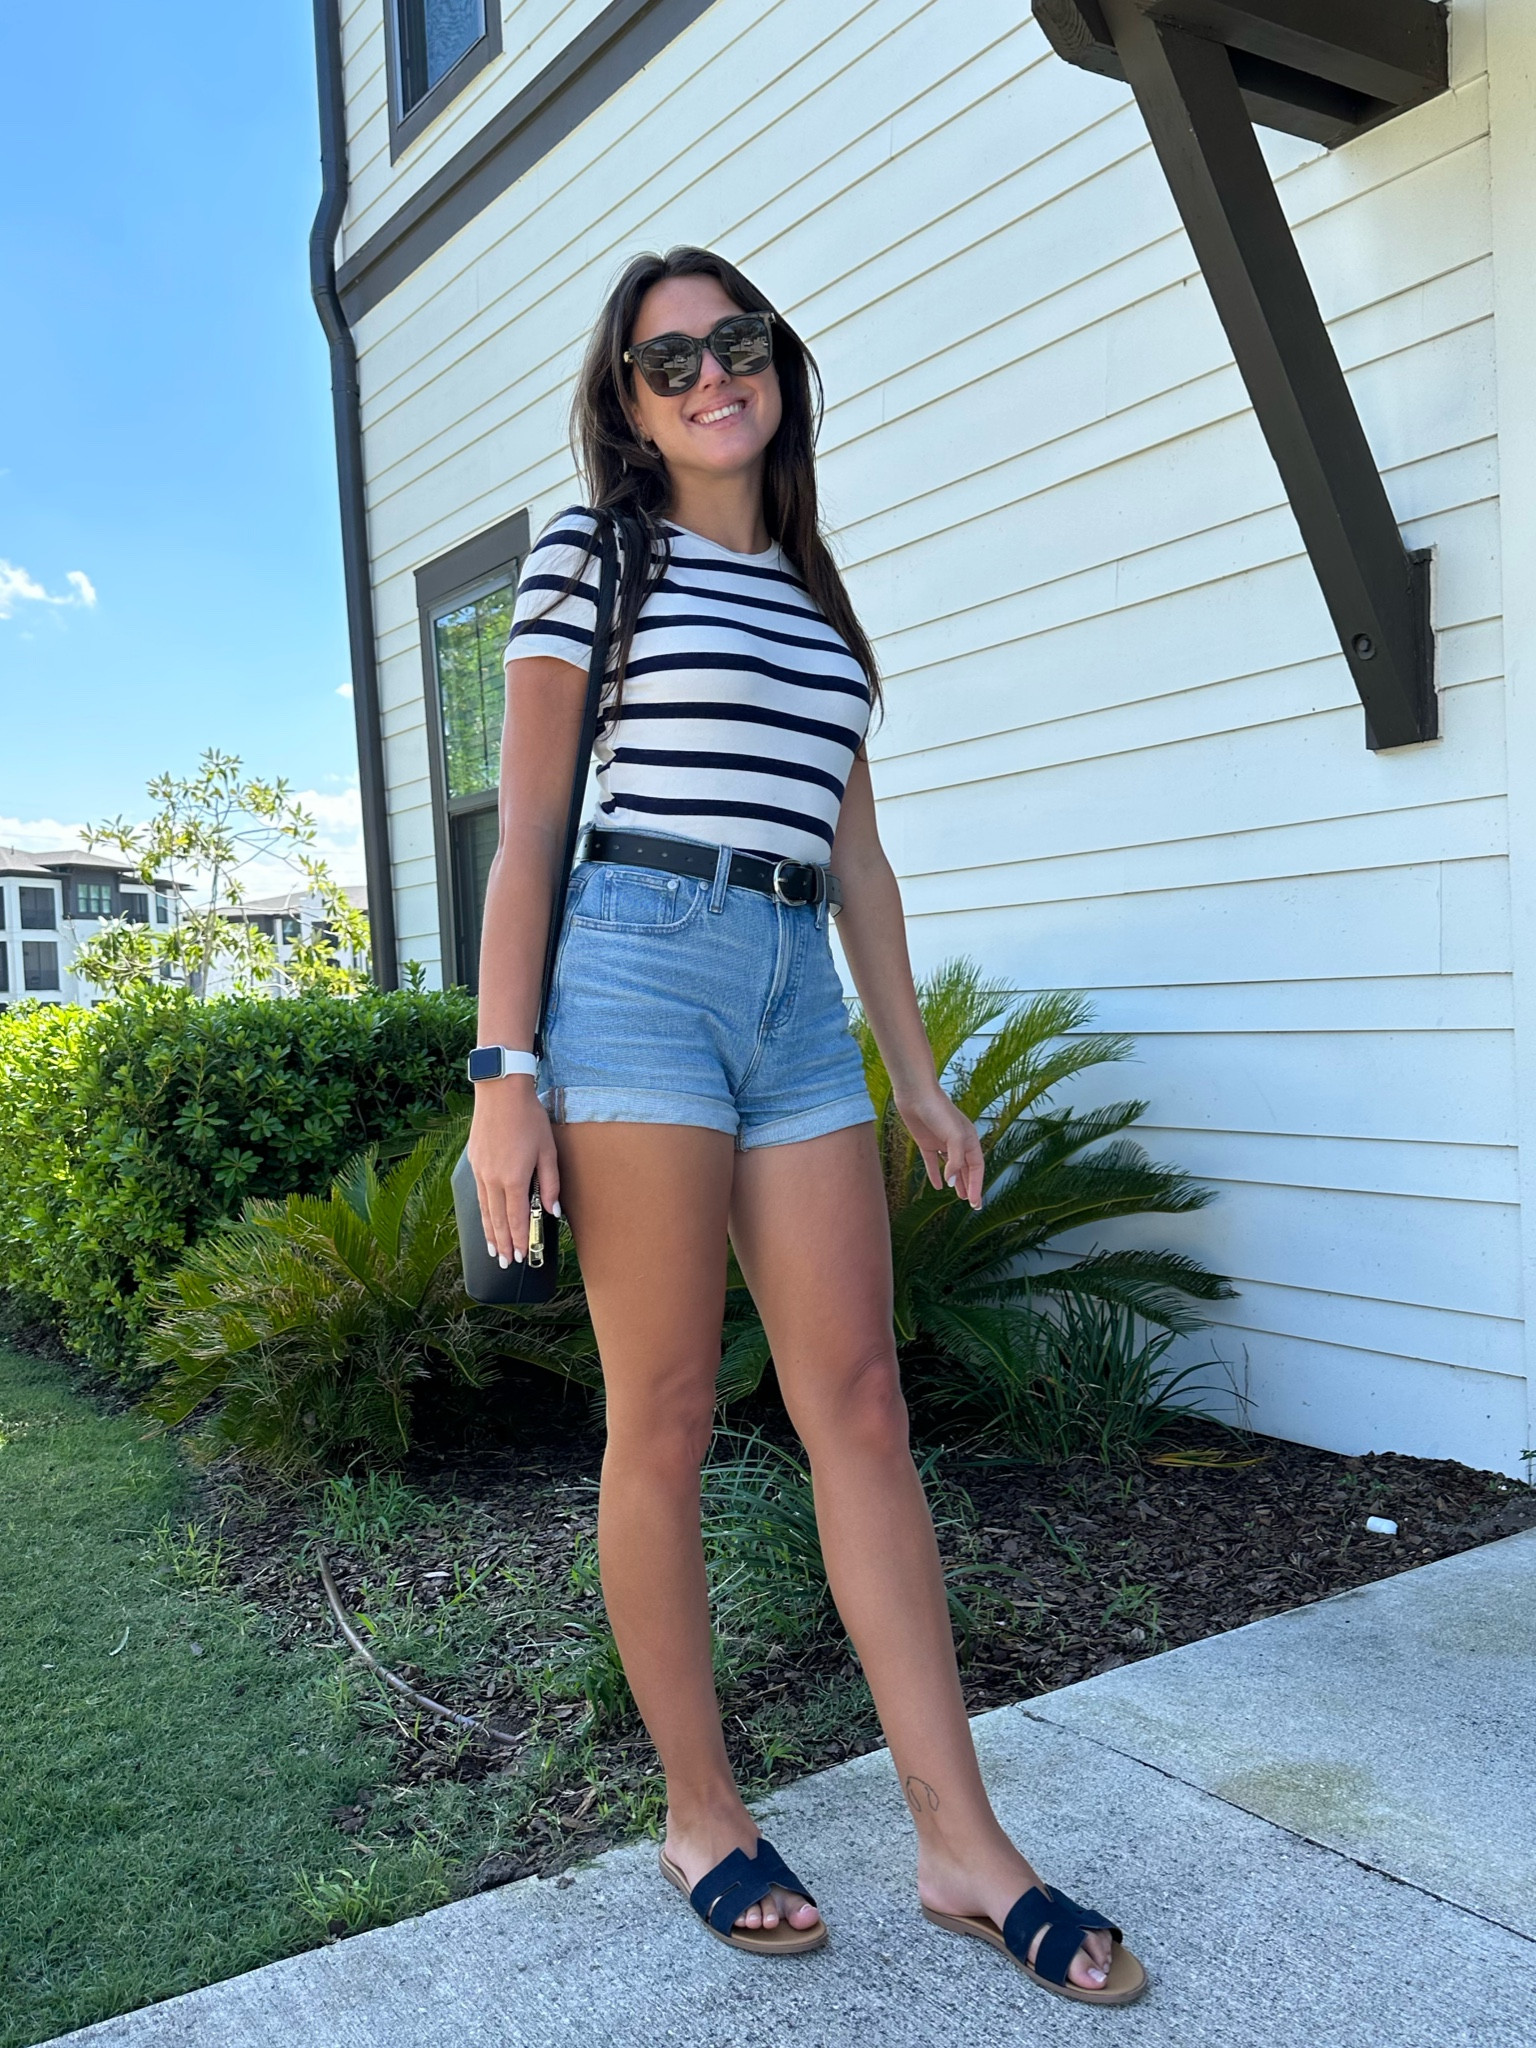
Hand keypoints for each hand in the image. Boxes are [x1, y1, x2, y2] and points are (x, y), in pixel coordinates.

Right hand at [465, 1077, 560, 1266]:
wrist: (501, 1092)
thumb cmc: (529, 1119)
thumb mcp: (548, 1151)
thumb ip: (550, 1183)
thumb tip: (553, 1211)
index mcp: (514, 1179)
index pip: (516, 1219)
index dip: (520, 1240)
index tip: (523, 1256)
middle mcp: (493, 1179)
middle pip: (497, 1220)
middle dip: (503, 1244)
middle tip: (507, 1262)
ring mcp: (480, 1171)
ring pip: (484, 1210)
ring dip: (489, 1233)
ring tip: (493, 1251)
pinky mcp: (474, 1162)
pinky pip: (478, 1195)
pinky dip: (482, 1213)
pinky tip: (485, 1220)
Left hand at [896, 1084, 983, 1208]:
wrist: (916, 1094)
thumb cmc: (939, 1111)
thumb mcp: (953, 1136)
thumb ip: (956, 1161)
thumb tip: (953, 1182)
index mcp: (969, 1140)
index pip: (977, 1168)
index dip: (977, 1185)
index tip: (975, 1203)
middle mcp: (957, 1143)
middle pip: (967, 1169)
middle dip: (971, 1186)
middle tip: (974, 1204)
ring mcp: (941, 1143)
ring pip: (952, 1168)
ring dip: (957, 1182)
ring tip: (960, 1197)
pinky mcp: (926, 1143)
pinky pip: (933, 1163)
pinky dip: (935, 1175)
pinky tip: (938, 1186)